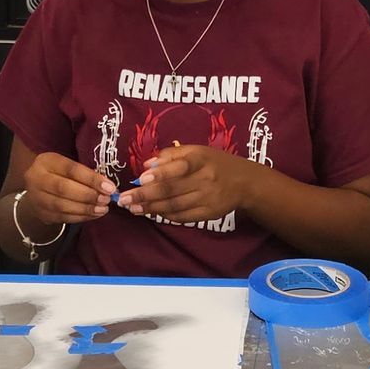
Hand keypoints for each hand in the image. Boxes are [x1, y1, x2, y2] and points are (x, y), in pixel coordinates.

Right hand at [20, 151, 114, 229]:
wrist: (34, 186)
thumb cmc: (56, 173)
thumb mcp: (65, 165)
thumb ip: (83, 173)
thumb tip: (107, 186)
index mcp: (46, 162)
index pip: (70, 169)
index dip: (91, 179)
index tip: (110, 187)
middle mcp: (37, 179)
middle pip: (63, 189)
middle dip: (88, 195)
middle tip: (106, 199)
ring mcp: (36, 199)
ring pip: (62, 206)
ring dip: (86, 209)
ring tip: (102, 209)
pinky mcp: (41, 214)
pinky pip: (63, 218)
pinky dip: (81, 217)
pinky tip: (94, 214)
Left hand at [119, 145, 253, 225]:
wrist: (244, 183)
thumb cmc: (214, 162)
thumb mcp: (196, 151)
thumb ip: (171, 155)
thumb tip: (147, 165)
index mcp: (202, 160)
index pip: (181, 166)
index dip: (160, 173)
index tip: (140, 178)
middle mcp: (205, 180)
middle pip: (172, 190)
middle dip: (145, 195)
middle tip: (125, 200)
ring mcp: (207, 199)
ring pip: (174, 206)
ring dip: (150, 208)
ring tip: (133, 208)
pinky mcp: (208, 214)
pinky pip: (182, 217)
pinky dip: (164, 215)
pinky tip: (150, 212)